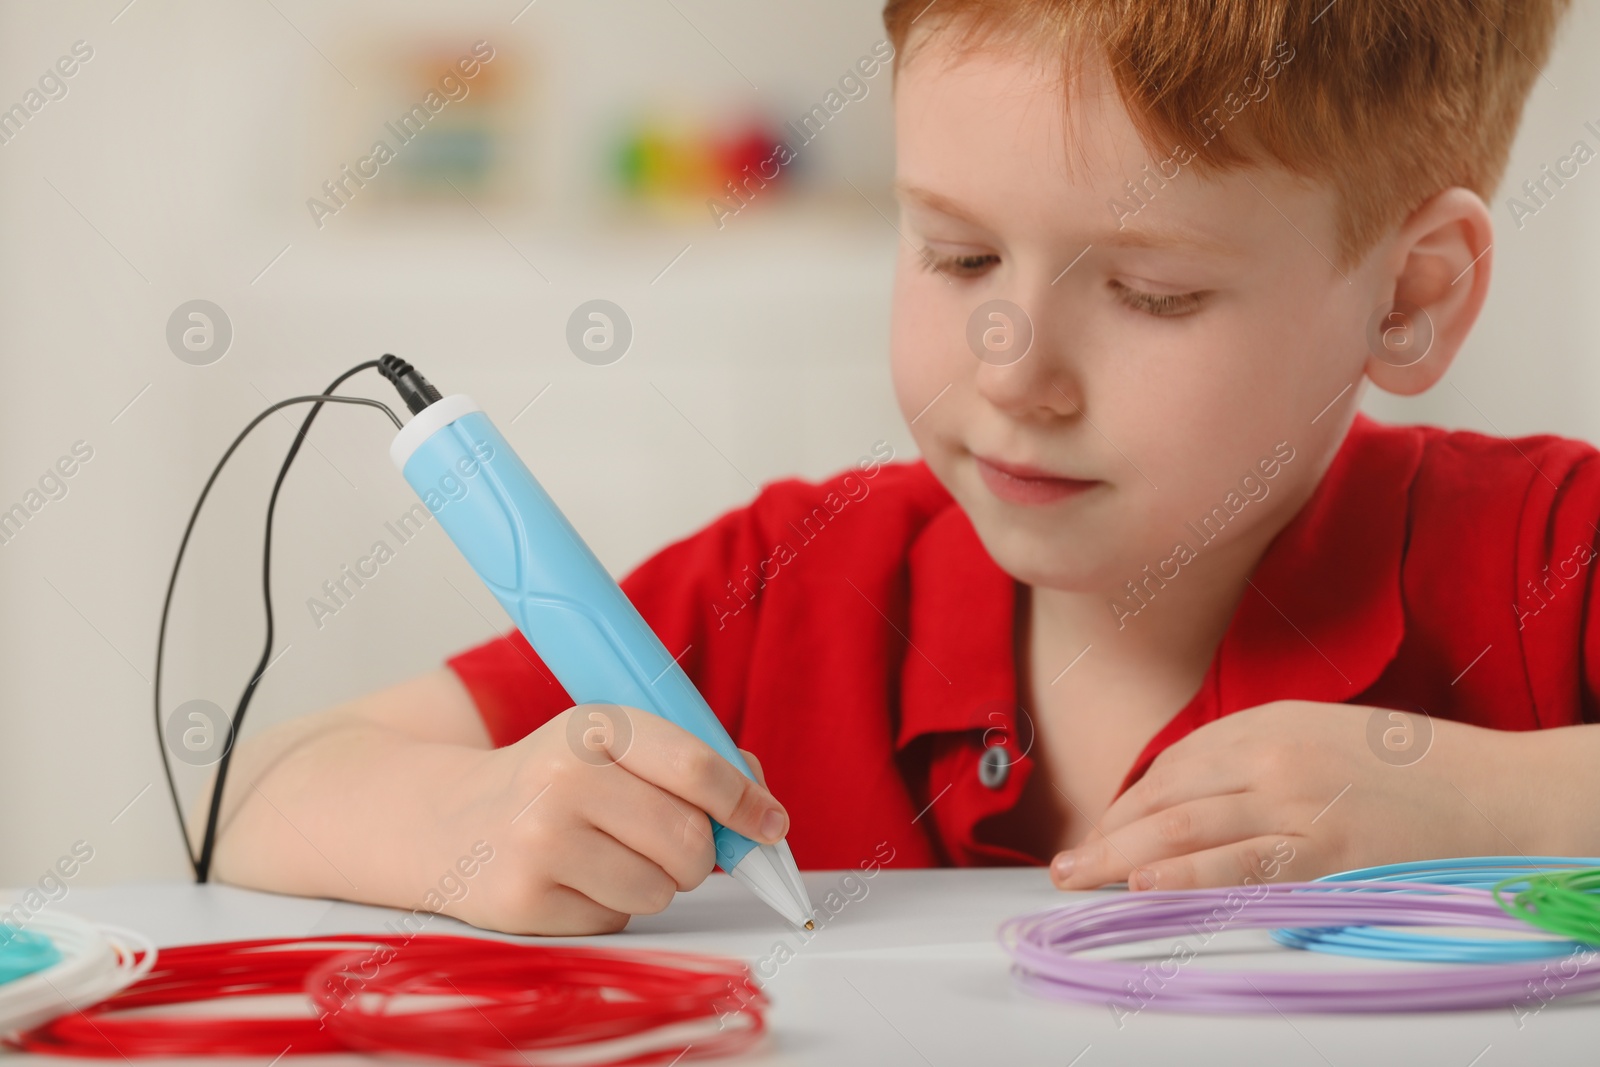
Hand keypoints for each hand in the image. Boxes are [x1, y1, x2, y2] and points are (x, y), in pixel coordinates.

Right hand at [454, 703, 787, 934]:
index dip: (745, 801)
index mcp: (594, 725)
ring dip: (655, 883)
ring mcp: (540, 843)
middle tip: (681, 849)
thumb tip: (763, 810)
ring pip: (659, 888)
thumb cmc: (552, 781)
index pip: (695, 768)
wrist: (449, 820)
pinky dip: (613, 907)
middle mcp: (563, 778)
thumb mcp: (610, 744)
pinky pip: (617, 921)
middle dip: (701, 855)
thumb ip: (689, 763)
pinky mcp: (525, 902)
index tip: (770, 824)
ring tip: (611, 856)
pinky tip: (576, 879)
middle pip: (687, 839)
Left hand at [1049, 700, 1526, 891]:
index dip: (1124, 803)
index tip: (1096, 832)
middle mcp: (1270, 754)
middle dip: (1104, 830)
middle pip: (1164, 796)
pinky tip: (1142, 883)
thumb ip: (1255, 760)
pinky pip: (1238, 864)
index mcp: (1267, 722)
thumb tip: (1188, 796)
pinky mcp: (1324, 849)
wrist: (1496, 792)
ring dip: (1119, 854)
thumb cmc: (1410, 771)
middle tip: (1062, 862)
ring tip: (1078, 876)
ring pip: (1184, 827)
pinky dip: (1184, 873)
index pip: (1172, 766)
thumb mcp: (1320, 738)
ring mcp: (1295, 801)